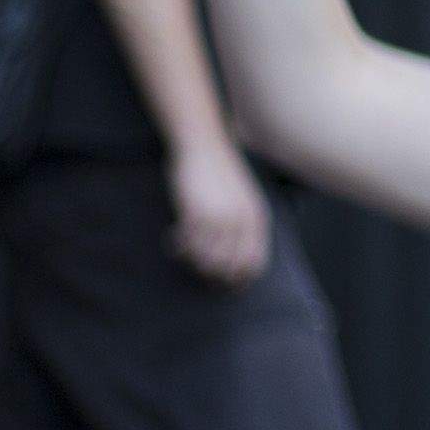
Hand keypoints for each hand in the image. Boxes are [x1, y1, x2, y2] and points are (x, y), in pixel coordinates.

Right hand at [166, 135, 270, 286]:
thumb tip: (235, 257)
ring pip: (207, 260)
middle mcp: (241, 222)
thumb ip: (244, 224)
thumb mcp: (244, 197)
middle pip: (229, 267)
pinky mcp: (196, 213)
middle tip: (198, 270)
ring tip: (183, 252)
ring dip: (193, 261)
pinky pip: (188, 244)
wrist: (204, 144)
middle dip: (213, 276)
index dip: (240, 279)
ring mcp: (219, 218)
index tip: (226, 285)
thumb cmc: (221, 172)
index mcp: (257, 219)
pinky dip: (180, 247)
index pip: (254, 263)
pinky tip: (173, 239)